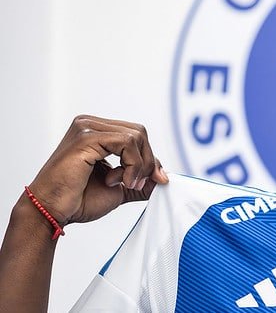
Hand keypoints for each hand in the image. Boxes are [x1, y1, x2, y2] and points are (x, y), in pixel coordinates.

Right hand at [27, 115, 168, 225]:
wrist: (51, 212)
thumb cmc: (77, 200)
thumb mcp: (119, 188)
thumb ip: (140, 179)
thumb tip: (163, 177)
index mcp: (96, 132)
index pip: (136, 134)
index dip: (149, 157)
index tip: (155, 179)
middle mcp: (90, 124)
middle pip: (139, 132)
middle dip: (147, 161)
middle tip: (137, 184)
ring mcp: (86, 128)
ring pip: (136, 136)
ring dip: (139, 165)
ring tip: (125, 183)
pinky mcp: (86, 137)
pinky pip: (126, 142)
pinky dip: (131, 164)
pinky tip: (118, 180)